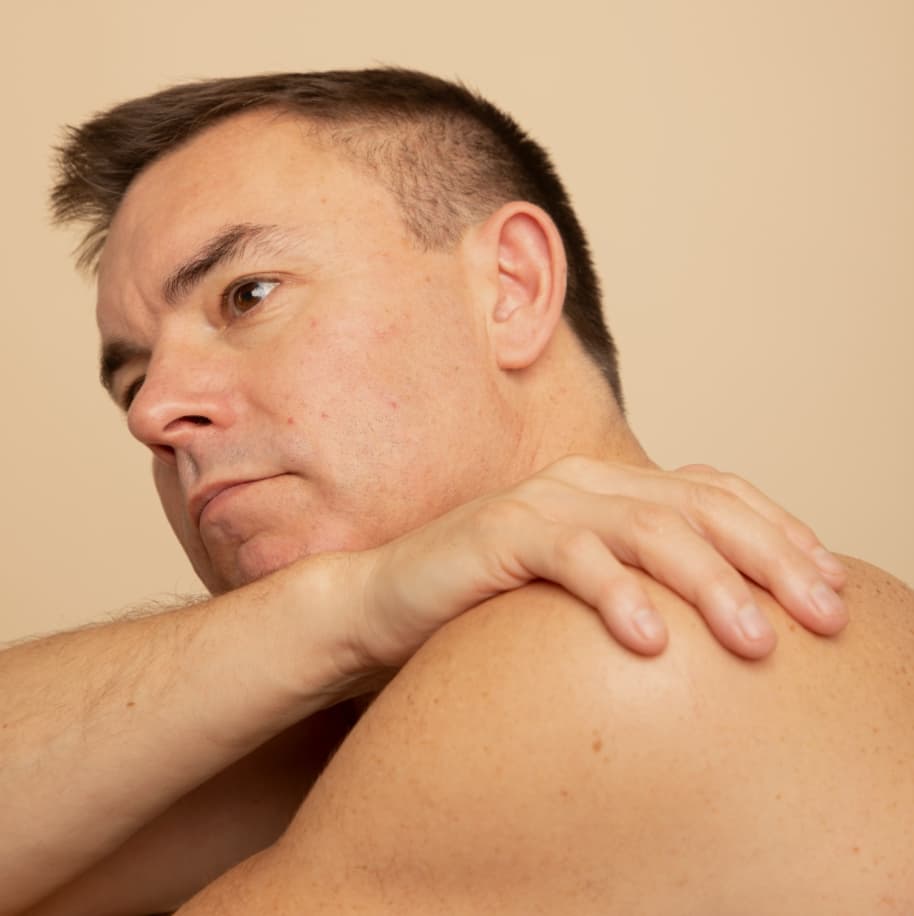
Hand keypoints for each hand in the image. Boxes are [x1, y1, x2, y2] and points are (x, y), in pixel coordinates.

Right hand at [350, 456, 847, 667]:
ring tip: (753, 641)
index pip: (716, 494)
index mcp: (613, 486)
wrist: (389, 601)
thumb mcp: (583, 587)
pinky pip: (571, 555)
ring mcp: (543, 501)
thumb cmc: (491, 603)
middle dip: (771, 558)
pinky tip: (649, 641)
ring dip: (709, 583)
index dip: (782, 533)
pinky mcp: (500, 531)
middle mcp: (586, 481)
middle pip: (700, 506)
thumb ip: (642, 580)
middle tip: (822, 617)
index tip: (831, 589)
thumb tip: (729, 618)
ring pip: (648, 528)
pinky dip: (616, 593)